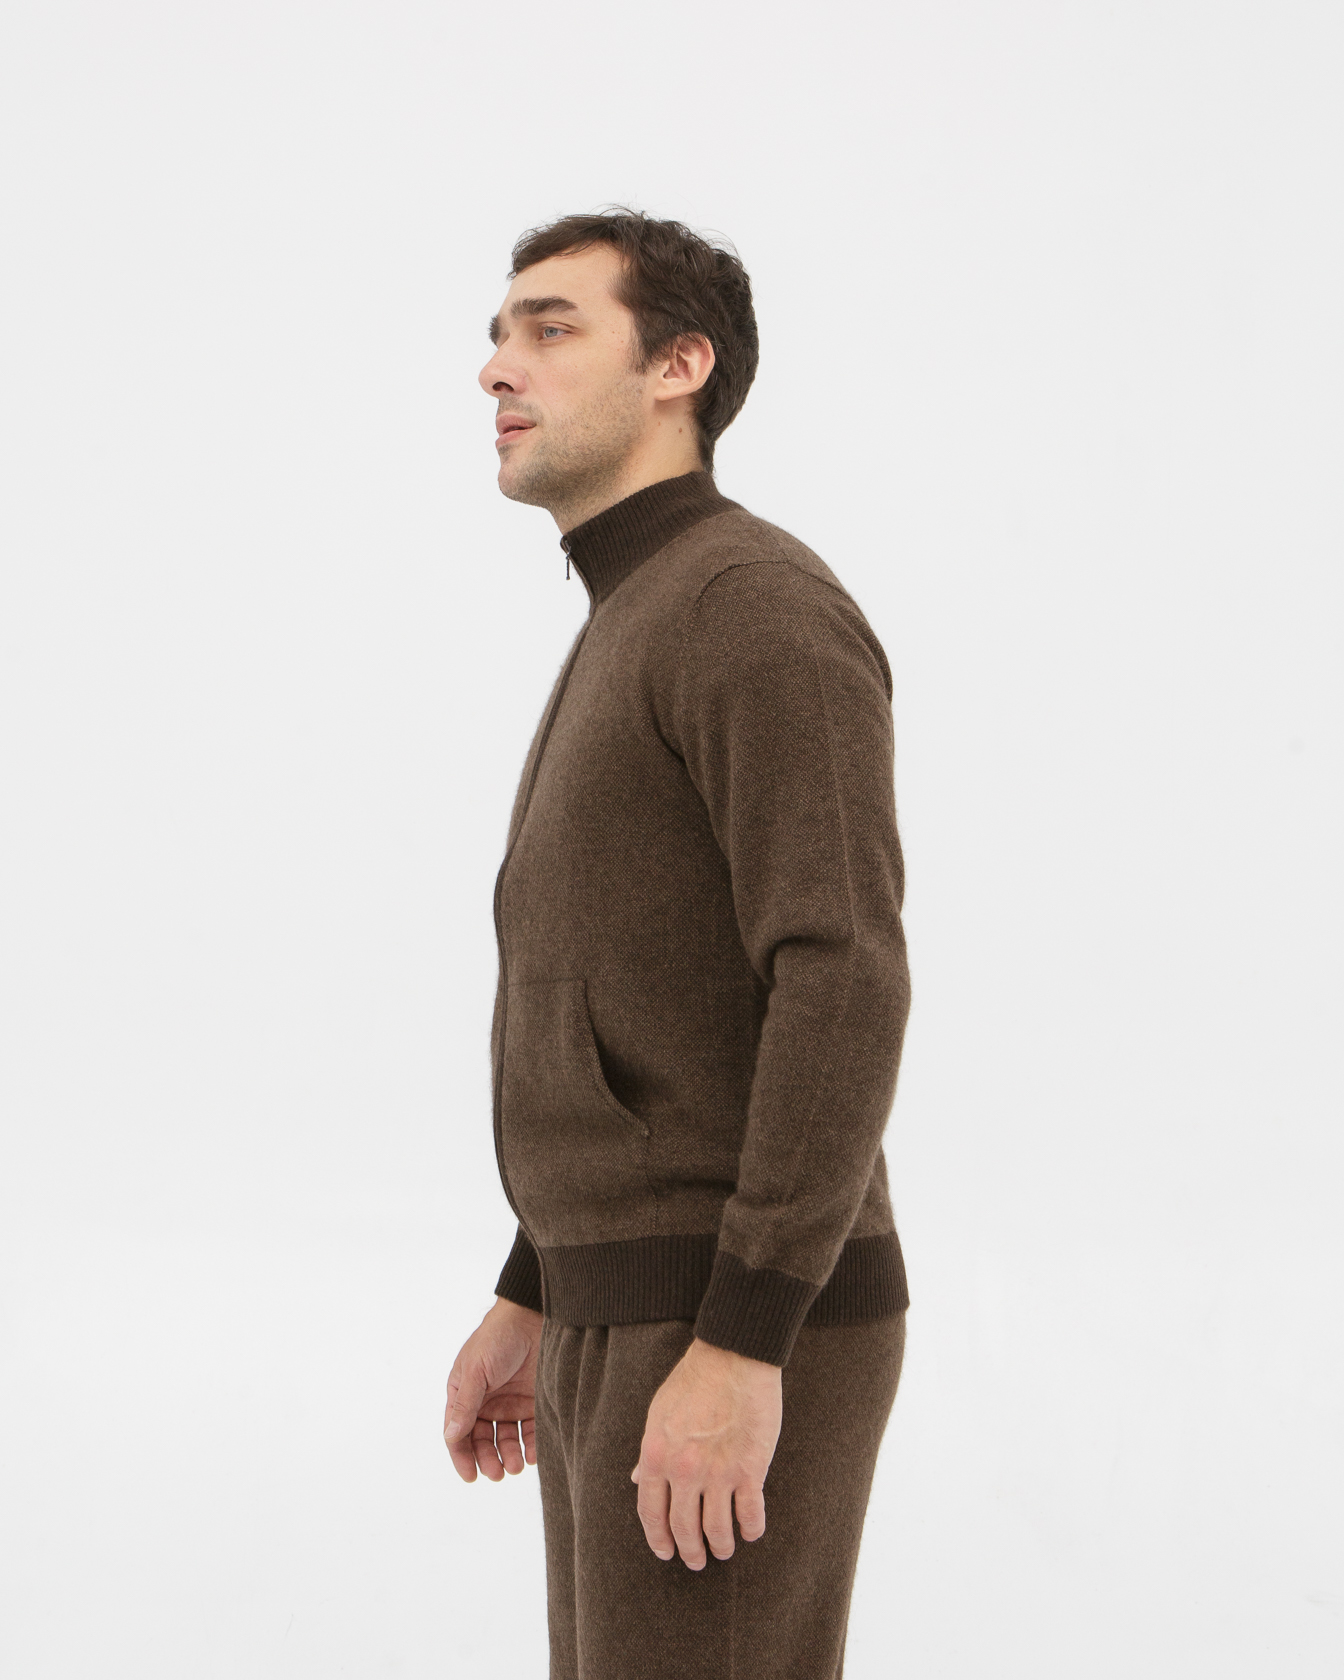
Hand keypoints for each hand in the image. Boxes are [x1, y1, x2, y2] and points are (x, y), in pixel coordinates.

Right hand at [443, 1297, 542, 1482]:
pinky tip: (533, 1454)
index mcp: (464, 1393)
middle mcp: (486, 1402)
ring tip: (516, 1466)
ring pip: (506, 1440)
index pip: (458, 1432)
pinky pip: (530, 1431)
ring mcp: (510, 1402)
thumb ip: (465, 1404)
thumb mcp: (476, 1370)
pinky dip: (531, 1446)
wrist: (533, 1316)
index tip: (472, 1476)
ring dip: (509, 1456)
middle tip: (498, 1474)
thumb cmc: (498, 1338)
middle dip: (488, 1460)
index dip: (462, 1456)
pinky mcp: (533, 1402)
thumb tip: (451, 1436)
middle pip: (483, 1441)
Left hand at [630, 1337, 781, 1569]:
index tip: (665, 1551)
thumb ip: (649, 1451)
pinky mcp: (750, 1469)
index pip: (650, 1512)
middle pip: (684, 1528)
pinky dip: (751, 1529)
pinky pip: (750, 1514)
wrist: (733, 1357)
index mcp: (656, 1455)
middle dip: (690, 1550)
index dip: (657, 1538)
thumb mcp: (658, 1413)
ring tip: (723, 1550)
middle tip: (696, 1560)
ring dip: (720, 1546)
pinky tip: (750, 1532)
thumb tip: (637, 1479)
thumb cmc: (694, 1380)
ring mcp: (718, 1472)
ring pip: (717, 1529)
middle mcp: (684, 1471)